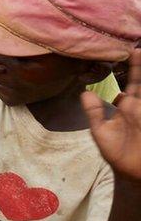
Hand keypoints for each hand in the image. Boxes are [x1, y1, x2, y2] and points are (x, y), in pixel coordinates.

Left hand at [82, 49, 140, 181]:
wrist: (132, 173)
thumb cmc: (117, 152)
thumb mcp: (101, 131)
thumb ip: (95, 112)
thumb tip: (85, 92)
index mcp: (129, 105)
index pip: (131, 81)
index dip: (132, 67)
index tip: (127, 49)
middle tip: (138, 47)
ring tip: (140, 52)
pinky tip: (138, 93)